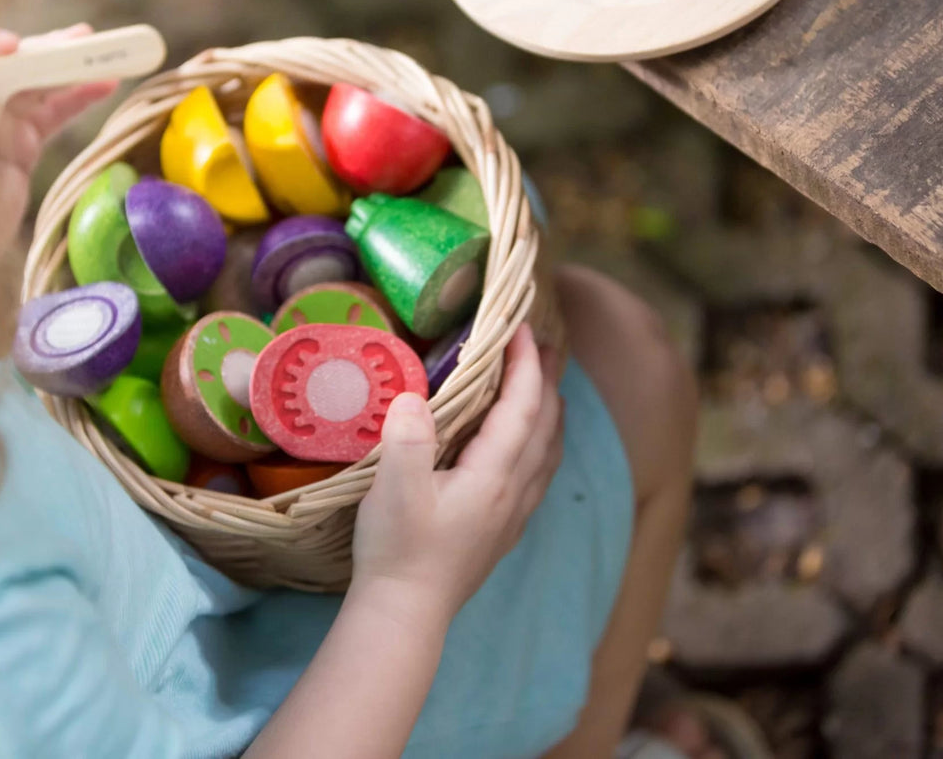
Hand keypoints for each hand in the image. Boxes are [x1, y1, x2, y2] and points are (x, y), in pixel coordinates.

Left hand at [0, 25, 116, 271]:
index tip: (14, 48)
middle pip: (10, 67)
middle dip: (44, 49)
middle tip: (84, 36)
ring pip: (38, 87)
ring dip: (70, 68)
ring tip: (103, 52)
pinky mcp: (20, 150)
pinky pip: (52, 116)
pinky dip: (77, 98)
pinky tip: (104, 83)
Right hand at [351, 324, 564, 620]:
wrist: (405, 614)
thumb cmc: (397, 550)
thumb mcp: (394, 489)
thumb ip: (408, 438)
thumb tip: (414, 396)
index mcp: (493, 475)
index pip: (522, 407)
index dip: (525, 365)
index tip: (522, 328)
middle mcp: (514, 492)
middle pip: (545, 425)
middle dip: (545, 381)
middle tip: (539, 343)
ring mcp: (512, 515)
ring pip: (548, 452)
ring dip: (549, 413)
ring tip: (543, 387)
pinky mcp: (502, 531)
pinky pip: (538, 475)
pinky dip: (542, 445)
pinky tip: (529, 448)